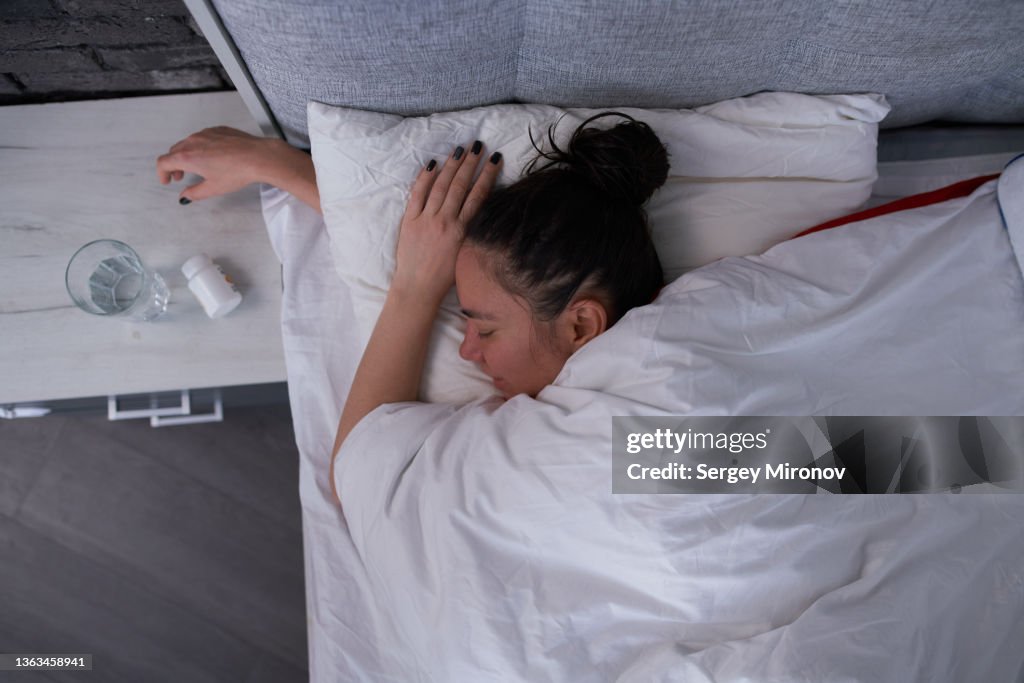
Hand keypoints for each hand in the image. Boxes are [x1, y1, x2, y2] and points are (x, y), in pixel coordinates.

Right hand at [156, 126, 290, 202]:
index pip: (163, 162)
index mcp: (187, 157)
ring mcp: (205, 133)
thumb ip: (194, 193)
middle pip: (174, 152)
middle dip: (174, 165)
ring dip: (186, 155)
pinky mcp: (217, 130)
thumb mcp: (213, 188)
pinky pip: (202, 137)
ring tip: (197, 167)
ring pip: (188, 143)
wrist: (258, 156)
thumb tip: (184, 196)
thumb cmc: (237, 172)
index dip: (162, 173)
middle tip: (180, 176)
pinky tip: (212, 157)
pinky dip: (200, 147)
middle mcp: (193, 142)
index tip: (167, 180)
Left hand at [392, 142, 501, 300]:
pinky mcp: (410, 221)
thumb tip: (478, 210)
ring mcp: (426, 219)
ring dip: (451, 166)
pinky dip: (425, 178)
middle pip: (460, 186)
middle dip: (470, 163)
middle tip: (478, 146)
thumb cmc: (444, 278)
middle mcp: (445, 221)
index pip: (478, 196)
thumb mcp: (465, 254)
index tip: (495, 159)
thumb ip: (471, 231)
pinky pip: (417, 194)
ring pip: (441, 186)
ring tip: (460, 150)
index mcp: (462, 231)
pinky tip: (432, 164)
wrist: (418, 289)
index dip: (488, 175)